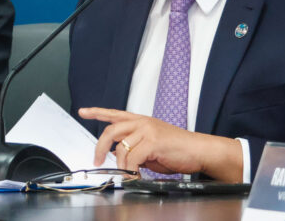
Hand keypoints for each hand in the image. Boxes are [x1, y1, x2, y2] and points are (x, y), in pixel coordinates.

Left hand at [78, 107, 242, 182]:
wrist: (200, 150)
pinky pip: (133, 157)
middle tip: (98, 160)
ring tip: (124, 174)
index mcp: (141, 121)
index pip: (115, 114)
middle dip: (100, 147)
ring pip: (121, 147)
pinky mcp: (154, 141)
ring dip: (120, 164)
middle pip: (111, 130)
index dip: (97, 112)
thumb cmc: (179, 150)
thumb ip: (136, 147)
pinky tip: (134, 174)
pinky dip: (130, 168)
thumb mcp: (152, 147)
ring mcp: (148, 130)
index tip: (84, 111)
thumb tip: (121, 156)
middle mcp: (142, 122)